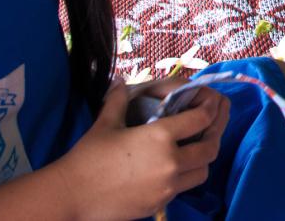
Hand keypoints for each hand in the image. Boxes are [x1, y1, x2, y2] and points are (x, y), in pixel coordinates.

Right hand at [55, 82, 227, 217]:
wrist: (71, 195)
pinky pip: (183, 188)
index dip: (210, 108)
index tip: (212, 103)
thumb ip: (119, 99)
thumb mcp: (106, 123)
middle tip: (210, 127)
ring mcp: (167, 187)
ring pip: (202, 172)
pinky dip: (185, 177)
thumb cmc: (88, 157)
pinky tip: (175, 168)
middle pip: (210, 148)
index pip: (200, 119)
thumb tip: (120, 81)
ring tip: (195, 149)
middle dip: (214, 135)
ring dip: (203, 159)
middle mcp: (170, 162)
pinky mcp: (160, 204)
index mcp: (160, 137)